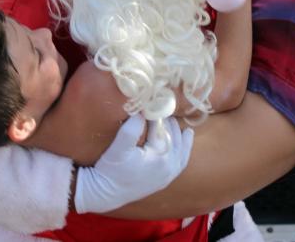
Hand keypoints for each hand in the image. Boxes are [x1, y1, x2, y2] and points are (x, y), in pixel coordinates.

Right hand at [74, 115, 193, 213]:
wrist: (107, 194)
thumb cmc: (111, 170)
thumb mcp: (118, 147)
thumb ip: (131, 128)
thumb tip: (143, 111)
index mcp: (159, 155)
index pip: (160, 126)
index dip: (154, 113)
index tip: (151, 101)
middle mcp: (170, 165)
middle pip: (172, 135)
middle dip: (166, 120)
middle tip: (158, 106)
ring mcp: (170, 174)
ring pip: (181, 146)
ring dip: (177, 131)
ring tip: (170, 118)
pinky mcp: (166, 179)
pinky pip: (182, 159)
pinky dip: (185, 146)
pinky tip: (187, 135)